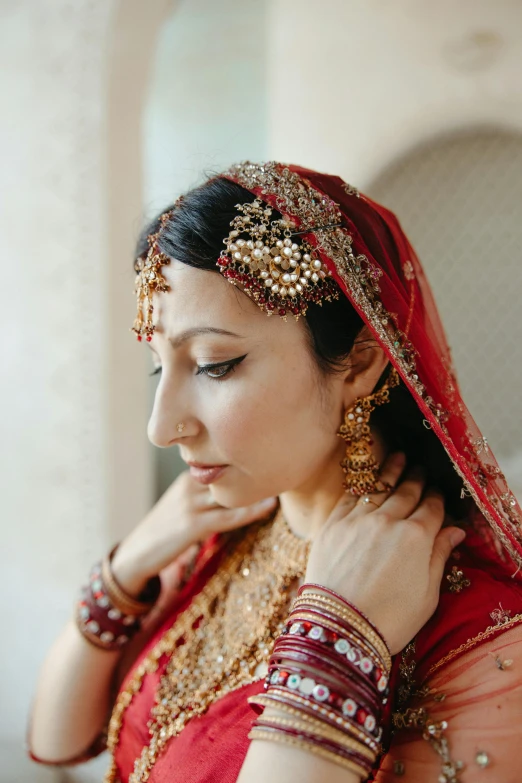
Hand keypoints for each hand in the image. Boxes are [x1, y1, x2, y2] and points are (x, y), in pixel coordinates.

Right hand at [112, 470, 276, 595]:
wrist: (136, 554)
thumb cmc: (163, 530)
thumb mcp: (182, 504)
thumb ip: (205, 494)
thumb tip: (235, 490)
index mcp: (187, 477)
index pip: (222, 460)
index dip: (247, 458)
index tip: (274, 454)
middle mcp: (189, 485)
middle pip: (228, 470)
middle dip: (255, 467)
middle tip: (285, 461)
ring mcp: (190, 504)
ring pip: (230, 490)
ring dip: (258, 486)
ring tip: (283, 478)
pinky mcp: (192, 525)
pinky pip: (227, 515)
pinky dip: (250, 510)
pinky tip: (268, 506)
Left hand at [304, 453, 465, 654]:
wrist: (339, 627)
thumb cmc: (389, 620)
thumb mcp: (427, 594)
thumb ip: (439, 557)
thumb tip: (454, 532)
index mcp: (417, 537)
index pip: (433, 508)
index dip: (438, 499)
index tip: (439, 493)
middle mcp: (388, 521)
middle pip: (407, 492)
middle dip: (417, 479)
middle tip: (420, 469)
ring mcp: (358, 520)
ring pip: (379, 487)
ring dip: (391, 472)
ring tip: (398, 457)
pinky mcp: (333, 524)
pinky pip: (351, 497)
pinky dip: (362, 486)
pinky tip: (367, 480)